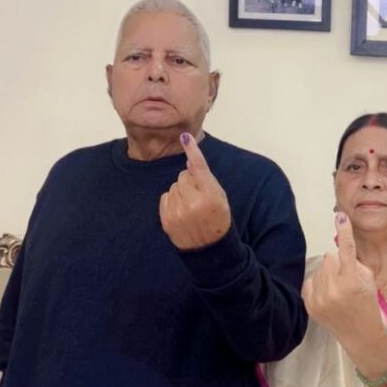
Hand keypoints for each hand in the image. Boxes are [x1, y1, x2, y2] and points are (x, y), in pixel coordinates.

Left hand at [159, 132, 231, 249]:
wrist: (209, 248)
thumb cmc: (218, 219)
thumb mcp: (220, 197)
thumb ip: (206, 179)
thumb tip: (189, 162)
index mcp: (210, 196)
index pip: (198, 167)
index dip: (192, 151)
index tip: (185, 137)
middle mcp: (193, 203)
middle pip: (183, 175)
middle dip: (190, 182)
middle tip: (199, 196)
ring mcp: (178, 212)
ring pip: (173, 186)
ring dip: (181, 192)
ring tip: (191, 207)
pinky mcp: (166, 220)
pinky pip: (165, 196)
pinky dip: (172, 201)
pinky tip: (181, 212)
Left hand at [302, 213, 384, 342]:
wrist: (359, 334)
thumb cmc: (367, 304)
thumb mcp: (369, 281)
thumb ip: (354, 263)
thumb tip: (338, 249)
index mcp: (352, 282)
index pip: (347, 250)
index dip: (344, 232)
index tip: (340, 216)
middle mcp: (334, 289)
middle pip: (330, 257)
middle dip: (339, 263)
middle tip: (347, 278)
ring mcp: (319, 298)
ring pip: (321, 268)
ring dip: (329, 273)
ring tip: (338, 289)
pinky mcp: (309, 304)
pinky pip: (310, 279)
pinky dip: (319, 283)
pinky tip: (328, 295)